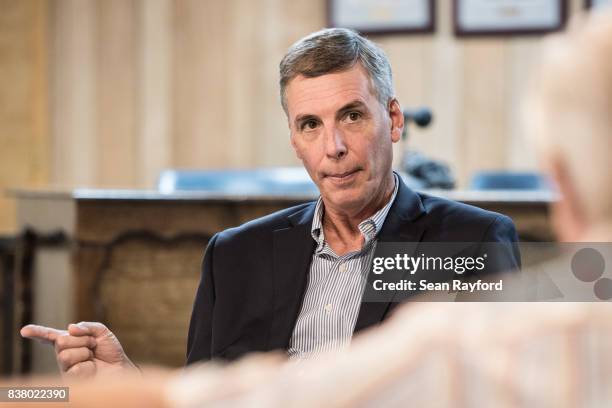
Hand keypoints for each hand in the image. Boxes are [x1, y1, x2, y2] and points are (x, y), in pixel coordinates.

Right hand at [20, 322, 137, 378]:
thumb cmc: (110, 352)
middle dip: (82, 340)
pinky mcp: (69, 379)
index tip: (24, 331)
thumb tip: (70, 328)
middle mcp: (64, 353)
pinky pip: (74, 368)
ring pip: (65, 355)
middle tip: (93, 346)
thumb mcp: (102, 332)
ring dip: (85, 352)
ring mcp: (65, 367)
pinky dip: (87, 366)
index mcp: (70, 341)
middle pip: (61, 341)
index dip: (37, 332)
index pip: (50, 336)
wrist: (120, 368)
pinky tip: (92, 369)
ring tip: (92, 357)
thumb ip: (87, 326)